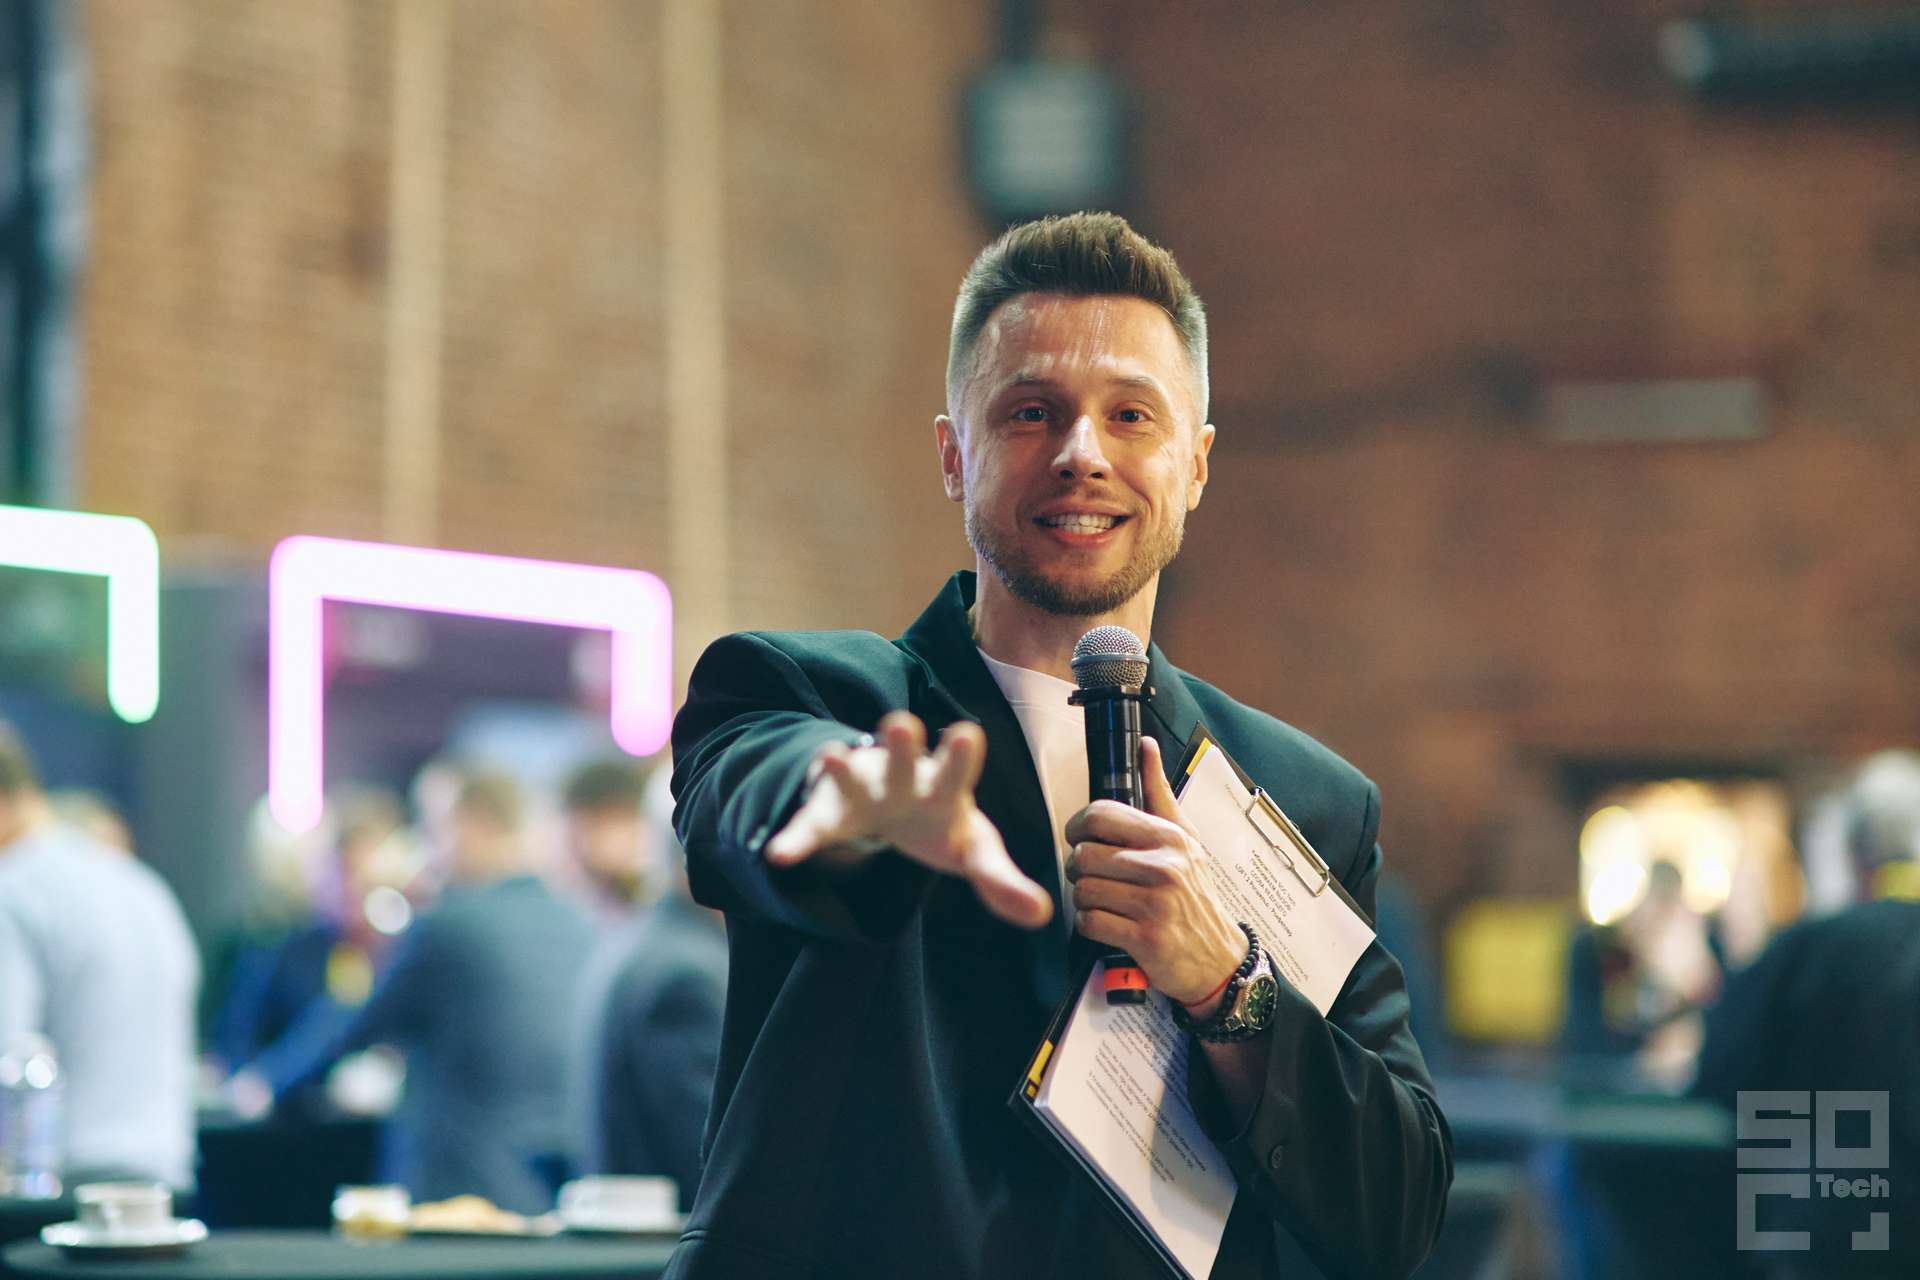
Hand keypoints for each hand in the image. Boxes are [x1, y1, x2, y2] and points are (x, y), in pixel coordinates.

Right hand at [765, 711, 1053, 929]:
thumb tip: (1043, 915)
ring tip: (833, 755)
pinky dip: (796, 839)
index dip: (960, 755)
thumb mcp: (974, 850)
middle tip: (902, 724)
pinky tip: (779, 855)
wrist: (891, 806)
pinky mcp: (829, 813)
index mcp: (944, 786)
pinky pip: (811, 827)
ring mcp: (862, 790)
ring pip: (851, 774)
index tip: (966, 733)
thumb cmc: (940, 822)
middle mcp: (902, 778)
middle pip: (903, 759)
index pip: (956, 770)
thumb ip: (1002, 880)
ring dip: (843, 765)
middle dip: (902, 744)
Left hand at [1064, 736, 1245, 1005]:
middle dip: (1080, 871)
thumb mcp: (1184, 838)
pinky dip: (1091, 926)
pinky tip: (1110, 925)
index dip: (1078, 828)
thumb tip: (1145, 745)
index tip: (1082, 840)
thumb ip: (1158, 792)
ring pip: (1082, 890)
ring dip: (1085, 900)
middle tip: (1097, 879)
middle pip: (1082, 855)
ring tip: (1107, 903)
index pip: (1099, 815)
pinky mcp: (1145, 938)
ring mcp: (1154, 903)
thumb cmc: (1194, 895)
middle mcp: (1163, 866)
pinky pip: (1089, 923)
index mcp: (1168, 837)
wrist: (1218, 958)